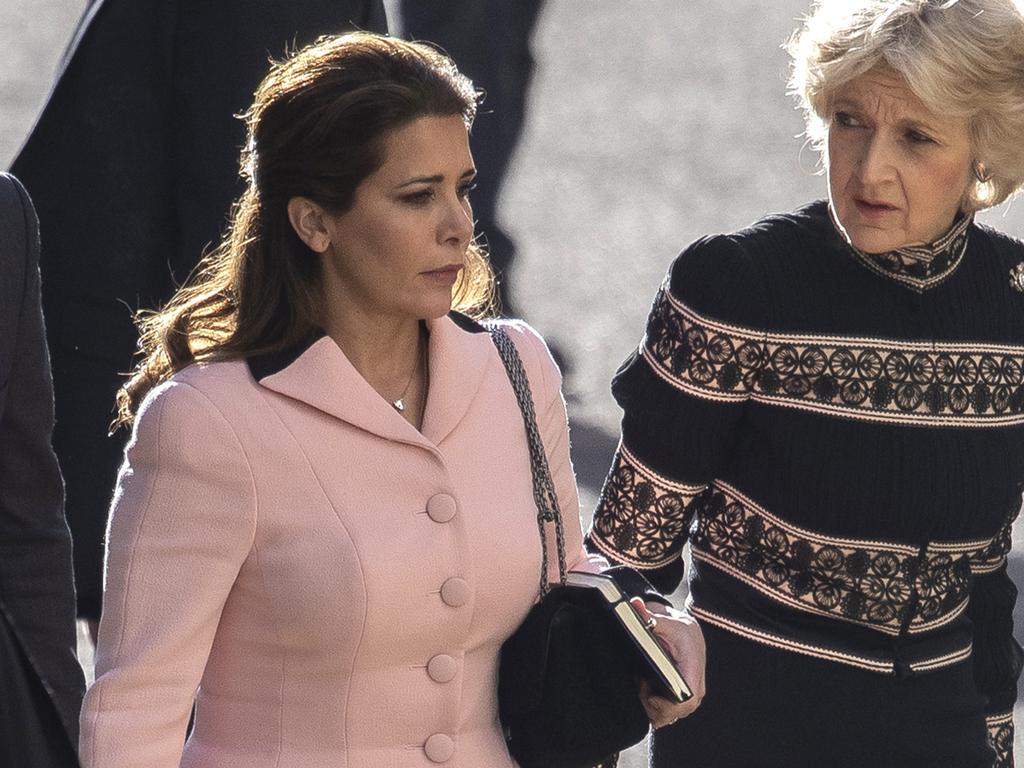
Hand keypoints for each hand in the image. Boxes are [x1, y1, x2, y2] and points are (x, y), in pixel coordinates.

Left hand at [629, 597, 705, 727]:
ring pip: (674, 714)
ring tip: (643, 687)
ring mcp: (690, 691)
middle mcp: (695, 683)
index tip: (650, 696)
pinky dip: (656, 707)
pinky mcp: (683, 695)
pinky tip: (646, 691)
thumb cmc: (677, 627)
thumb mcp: (664, 620)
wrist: (685, 630)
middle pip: (680, 711)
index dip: (669, 705)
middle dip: (658, 708)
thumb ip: (648, 615)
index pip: (688, 699)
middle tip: (642, 690)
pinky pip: (671, 711)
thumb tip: (634, 605)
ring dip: (655, 708)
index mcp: (693, 666)